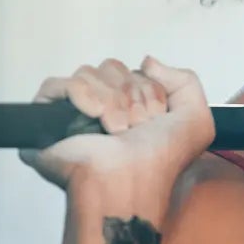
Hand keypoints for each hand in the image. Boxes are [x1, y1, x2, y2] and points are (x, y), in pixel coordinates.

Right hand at [18, 55, 214, 220]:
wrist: (130, 182)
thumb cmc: (160, 162)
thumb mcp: (196, 120)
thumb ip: (185, 80)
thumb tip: (147, 62)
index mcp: (131, 110)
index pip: (134, 71)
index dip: (150, 89)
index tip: (155, 119)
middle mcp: (102, 110)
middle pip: (111, 67)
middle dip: (130, 94)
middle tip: (134, 127)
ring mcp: (72, 116)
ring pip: (87, 73)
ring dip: (110, 100)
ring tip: (116, 130)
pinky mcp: (47, 121)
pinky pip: (56, 85)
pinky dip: (80, 94)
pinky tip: (93, 115)